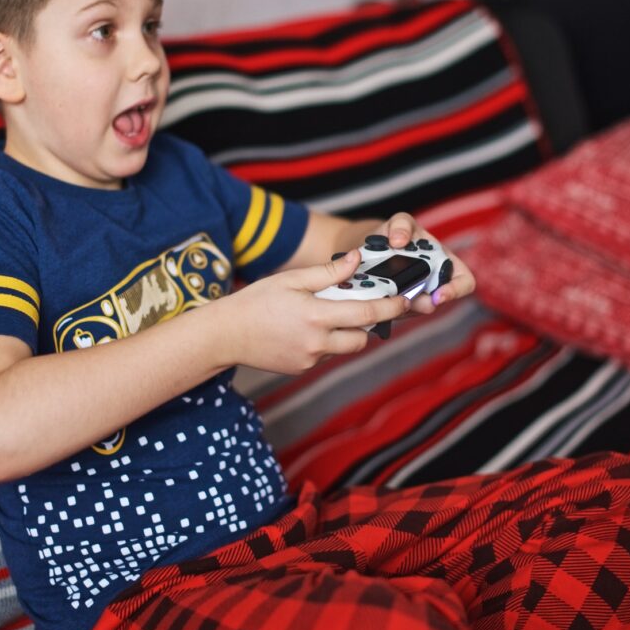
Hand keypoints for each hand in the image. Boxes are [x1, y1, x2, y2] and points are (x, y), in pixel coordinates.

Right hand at [220, 251, 409, 374]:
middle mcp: (317, 342)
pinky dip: (325, 342)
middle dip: (368, 323)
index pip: (367, 313)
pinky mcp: (302, 368)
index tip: (404, 299)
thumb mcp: (291, 279)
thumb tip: (356, 260)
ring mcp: (309, 359)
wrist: (225, 335)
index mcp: (316, 315)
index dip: (391, 307)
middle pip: (362, 337)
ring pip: (343, 347)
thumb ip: (327, 272)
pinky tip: (305, 329)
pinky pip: (325, 355)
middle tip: (362, 307)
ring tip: (326, 316)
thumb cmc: (256, 301)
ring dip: (345, 333)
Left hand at [371, 212, 475, 313]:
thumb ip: (402, 224)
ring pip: (411, 310)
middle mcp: (433, 284)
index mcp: (444, 264)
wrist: (372, 248)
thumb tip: (399, 241)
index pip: (464, 282)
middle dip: (419, 303)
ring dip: (399, 305)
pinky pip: (392, 312)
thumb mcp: (400, 222)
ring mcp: (415, 298)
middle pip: (434, 303)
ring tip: (384, 292)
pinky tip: (375, 293)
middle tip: (404, 298)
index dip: (456, 290)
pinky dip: (383, 304)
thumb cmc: (395, 234)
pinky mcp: (396, 307)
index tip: (438, 295)